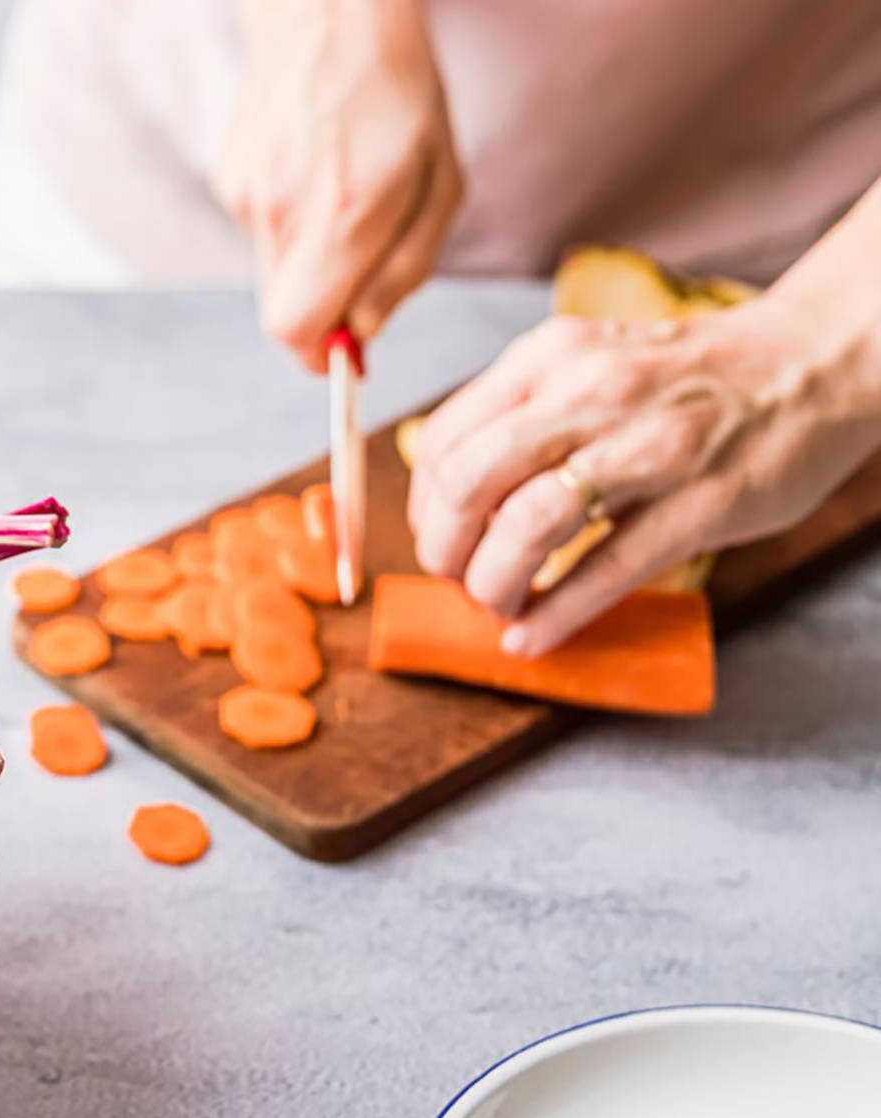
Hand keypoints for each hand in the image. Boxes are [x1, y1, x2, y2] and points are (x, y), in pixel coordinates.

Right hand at [215, 0, 463, 370]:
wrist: (327, 13)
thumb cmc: (397, 91)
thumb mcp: (440, 182)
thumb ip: (406, 268)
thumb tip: (366, 330)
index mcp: (343, 213)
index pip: (297, 334)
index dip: (322, 357)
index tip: (350, 351)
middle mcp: (283, 212)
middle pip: (283, 316)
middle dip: (324, 313)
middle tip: (364, 269)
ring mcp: (247, 197)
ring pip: (274, 277)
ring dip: (311, 265)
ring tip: (347, 201)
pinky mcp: (231, 182)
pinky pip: (264, 237)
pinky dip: (293, 227)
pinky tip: (317, 175)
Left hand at [408, 303, 880, 654]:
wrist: (814, 360)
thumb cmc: (685, 377)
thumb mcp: (589, 363)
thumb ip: (522, 416)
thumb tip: (448, 498)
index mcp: (550, 358)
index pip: (444, 442)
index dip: (424, 508)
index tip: (438, 537)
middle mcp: (591, 393)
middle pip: (468, 484)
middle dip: (443, 551)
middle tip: (455, 579)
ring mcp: (652, 447)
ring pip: (528, 526)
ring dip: (493, 584)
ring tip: (498, 605)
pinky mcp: (703, 502)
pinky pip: (606, 570)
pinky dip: (554, 616)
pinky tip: (531, 637)